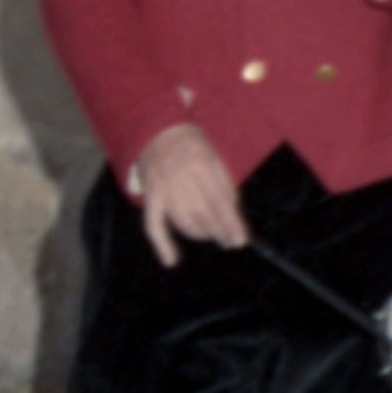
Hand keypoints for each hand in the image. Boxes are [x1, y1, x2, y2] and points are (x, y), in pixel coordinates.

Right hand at [127, 120, 247, 267]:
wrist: (158, 131)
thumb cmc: (193, 145)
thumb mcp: (215, 157)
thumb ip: (225, 185)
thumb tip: (233, 216)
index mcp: (202, 163)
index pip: (220, 201)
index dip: (231, 223)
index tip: (241, 239)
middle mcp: (181, 176)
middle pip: (203, 214)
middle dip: (219, 231)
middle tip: (231, 241)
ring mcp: (163, 187)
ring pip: (183, 222)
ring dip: (200, 234)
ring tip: (212, 235)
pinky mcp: (150, 196)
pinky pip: (153, 225)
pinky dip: (162, 244)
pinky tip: (172, 260)